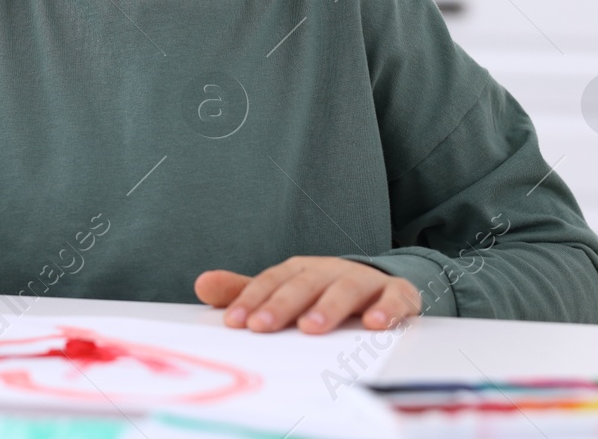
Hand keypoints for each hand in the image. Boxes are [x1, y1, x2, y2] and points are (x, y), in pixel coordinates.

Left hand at [195, 257, 419, 333]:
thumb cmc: (322, 291)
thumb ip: (245, 291)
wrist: (378, 284)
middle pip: (304, 284)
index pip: (272, 281)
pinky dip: (387, 309)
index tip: (235, 321)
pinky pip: (393, 299)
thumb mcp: (284, 290)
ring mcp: (362, 281)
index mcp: (300, 270)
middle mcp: (329, 271)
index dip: (252, 299)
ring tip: (311, 327)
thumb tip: (201, 284)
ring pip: (345, 290)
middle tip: (263, 326)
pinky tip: (374, 325)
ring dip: (328, 308)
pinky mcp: (396, 293)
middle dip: (282, 305)